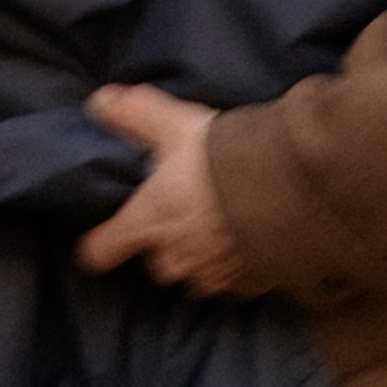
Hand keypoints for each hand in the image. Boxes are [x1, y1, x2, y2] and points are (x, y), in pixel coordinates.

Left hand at [74, 84, 244, 291]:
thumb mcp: (172, 122)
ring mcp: (211, 274)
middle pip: (154, 259)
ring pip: (192, 271)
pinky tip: (246, 232)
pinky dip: (234, 261)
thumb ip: (132, 112)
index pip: (99, 251)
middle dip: (165, 239)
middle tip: (183, 205)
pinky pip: (229, 279)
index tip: (104, 232)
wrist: (289, 185)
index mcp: (148, 222)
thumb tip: (99, 103)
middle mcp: (175, 257)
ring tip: (218, 218)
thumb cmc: (222, 155)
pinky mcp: (246, 283)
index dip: (98, 241)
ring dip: (200, 252)